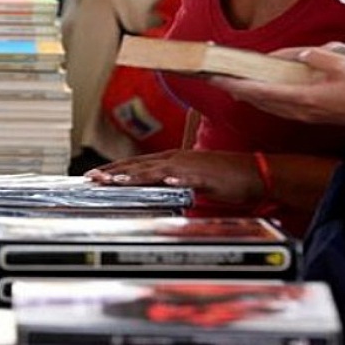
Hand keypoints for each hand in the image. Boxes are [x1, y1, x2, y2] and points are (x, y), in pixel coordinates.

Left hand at [86, 149, 264, 204]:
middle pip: (139, 165)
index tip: (95, 174)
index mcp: (171, 160)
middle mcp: (176, 159)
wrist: (253, 172)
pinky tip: (166, 181)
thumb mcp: (191, 178)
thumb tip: (157, 186)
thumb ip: (172, 179)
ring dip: (134, 175)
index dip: (115, 169)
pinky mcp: (205, 176)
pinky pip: (187, 178)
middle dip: (114, 171)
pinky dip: (175, 179)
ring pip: (156, 170)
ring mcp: (189, 166)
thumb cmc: (224, 176)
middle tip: (91, 178)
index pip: (136, 164)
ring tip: (115, 180)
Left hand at [208, 47, 344, 130]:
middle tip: (214, 78)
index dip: (236, 84)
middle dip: (235, 89)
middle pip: (258, 101)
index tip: (217, 79)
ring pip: (267, 107)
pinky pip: (280, 108)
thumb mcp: (342, 60)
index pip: (261, 91)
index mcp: (303, 98)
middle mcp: (300, 111)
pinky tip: (259, 92)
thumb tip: (294, 56)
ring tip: (230, 83)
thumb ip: (314, 56)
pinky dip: (264, 98)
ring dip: (248, 95)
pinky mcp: (311, 116)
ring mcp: (305, 116)